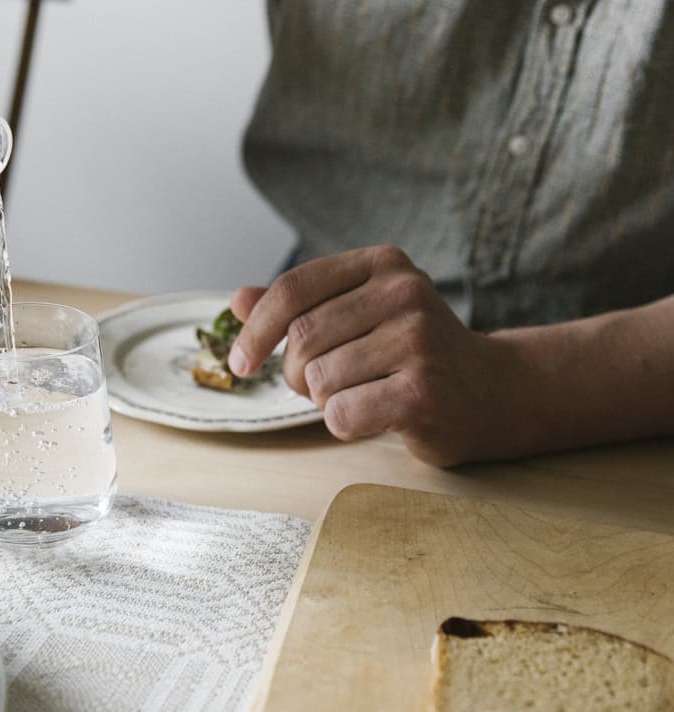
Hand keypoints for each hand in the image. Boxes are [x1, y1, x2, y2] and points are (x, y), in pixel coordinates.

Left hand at [228, 246, 521, 466]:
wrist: (494, 392)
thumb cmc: (414, 353)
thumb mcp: (362, 314)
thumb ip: (302, 306)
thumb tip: (237, 300)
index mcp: (382, 265)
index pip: (292, 289)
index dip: (256, 329)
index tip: (240, 362)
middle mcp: (403, 293)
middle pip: (301, 339)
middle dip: (298, 374)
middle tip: (325, 385)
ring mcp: (418, 341)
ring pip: (320, 381)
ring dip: (326, 401)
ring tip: (362, 394)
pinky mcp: (423, 391)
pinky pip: (342, 414)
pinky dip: (344, 425)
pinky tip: (376, 415)